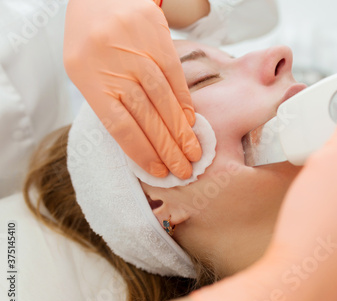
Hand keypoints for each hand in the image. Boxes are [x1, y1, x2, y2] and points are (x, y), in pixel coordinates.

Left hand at [64, 0, 201, 178]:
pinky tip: (191, 121)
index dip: (142, 151)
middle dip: (167, 148)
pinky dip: (184, 101)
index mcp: (88, 79)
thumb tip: (138, 140)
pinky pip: (174, 75)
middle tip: (184, 170)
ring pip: (162, 99)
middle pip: (145, 116)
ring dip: (180, 130)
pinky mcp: (156, 36)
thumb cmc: (90, 40)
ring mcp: (136, 50)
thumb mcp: (85, 70)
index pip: (119, 126)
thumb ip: (108, 101)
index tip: (159, 170)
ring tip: (192, 152)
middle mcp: (112, 65)